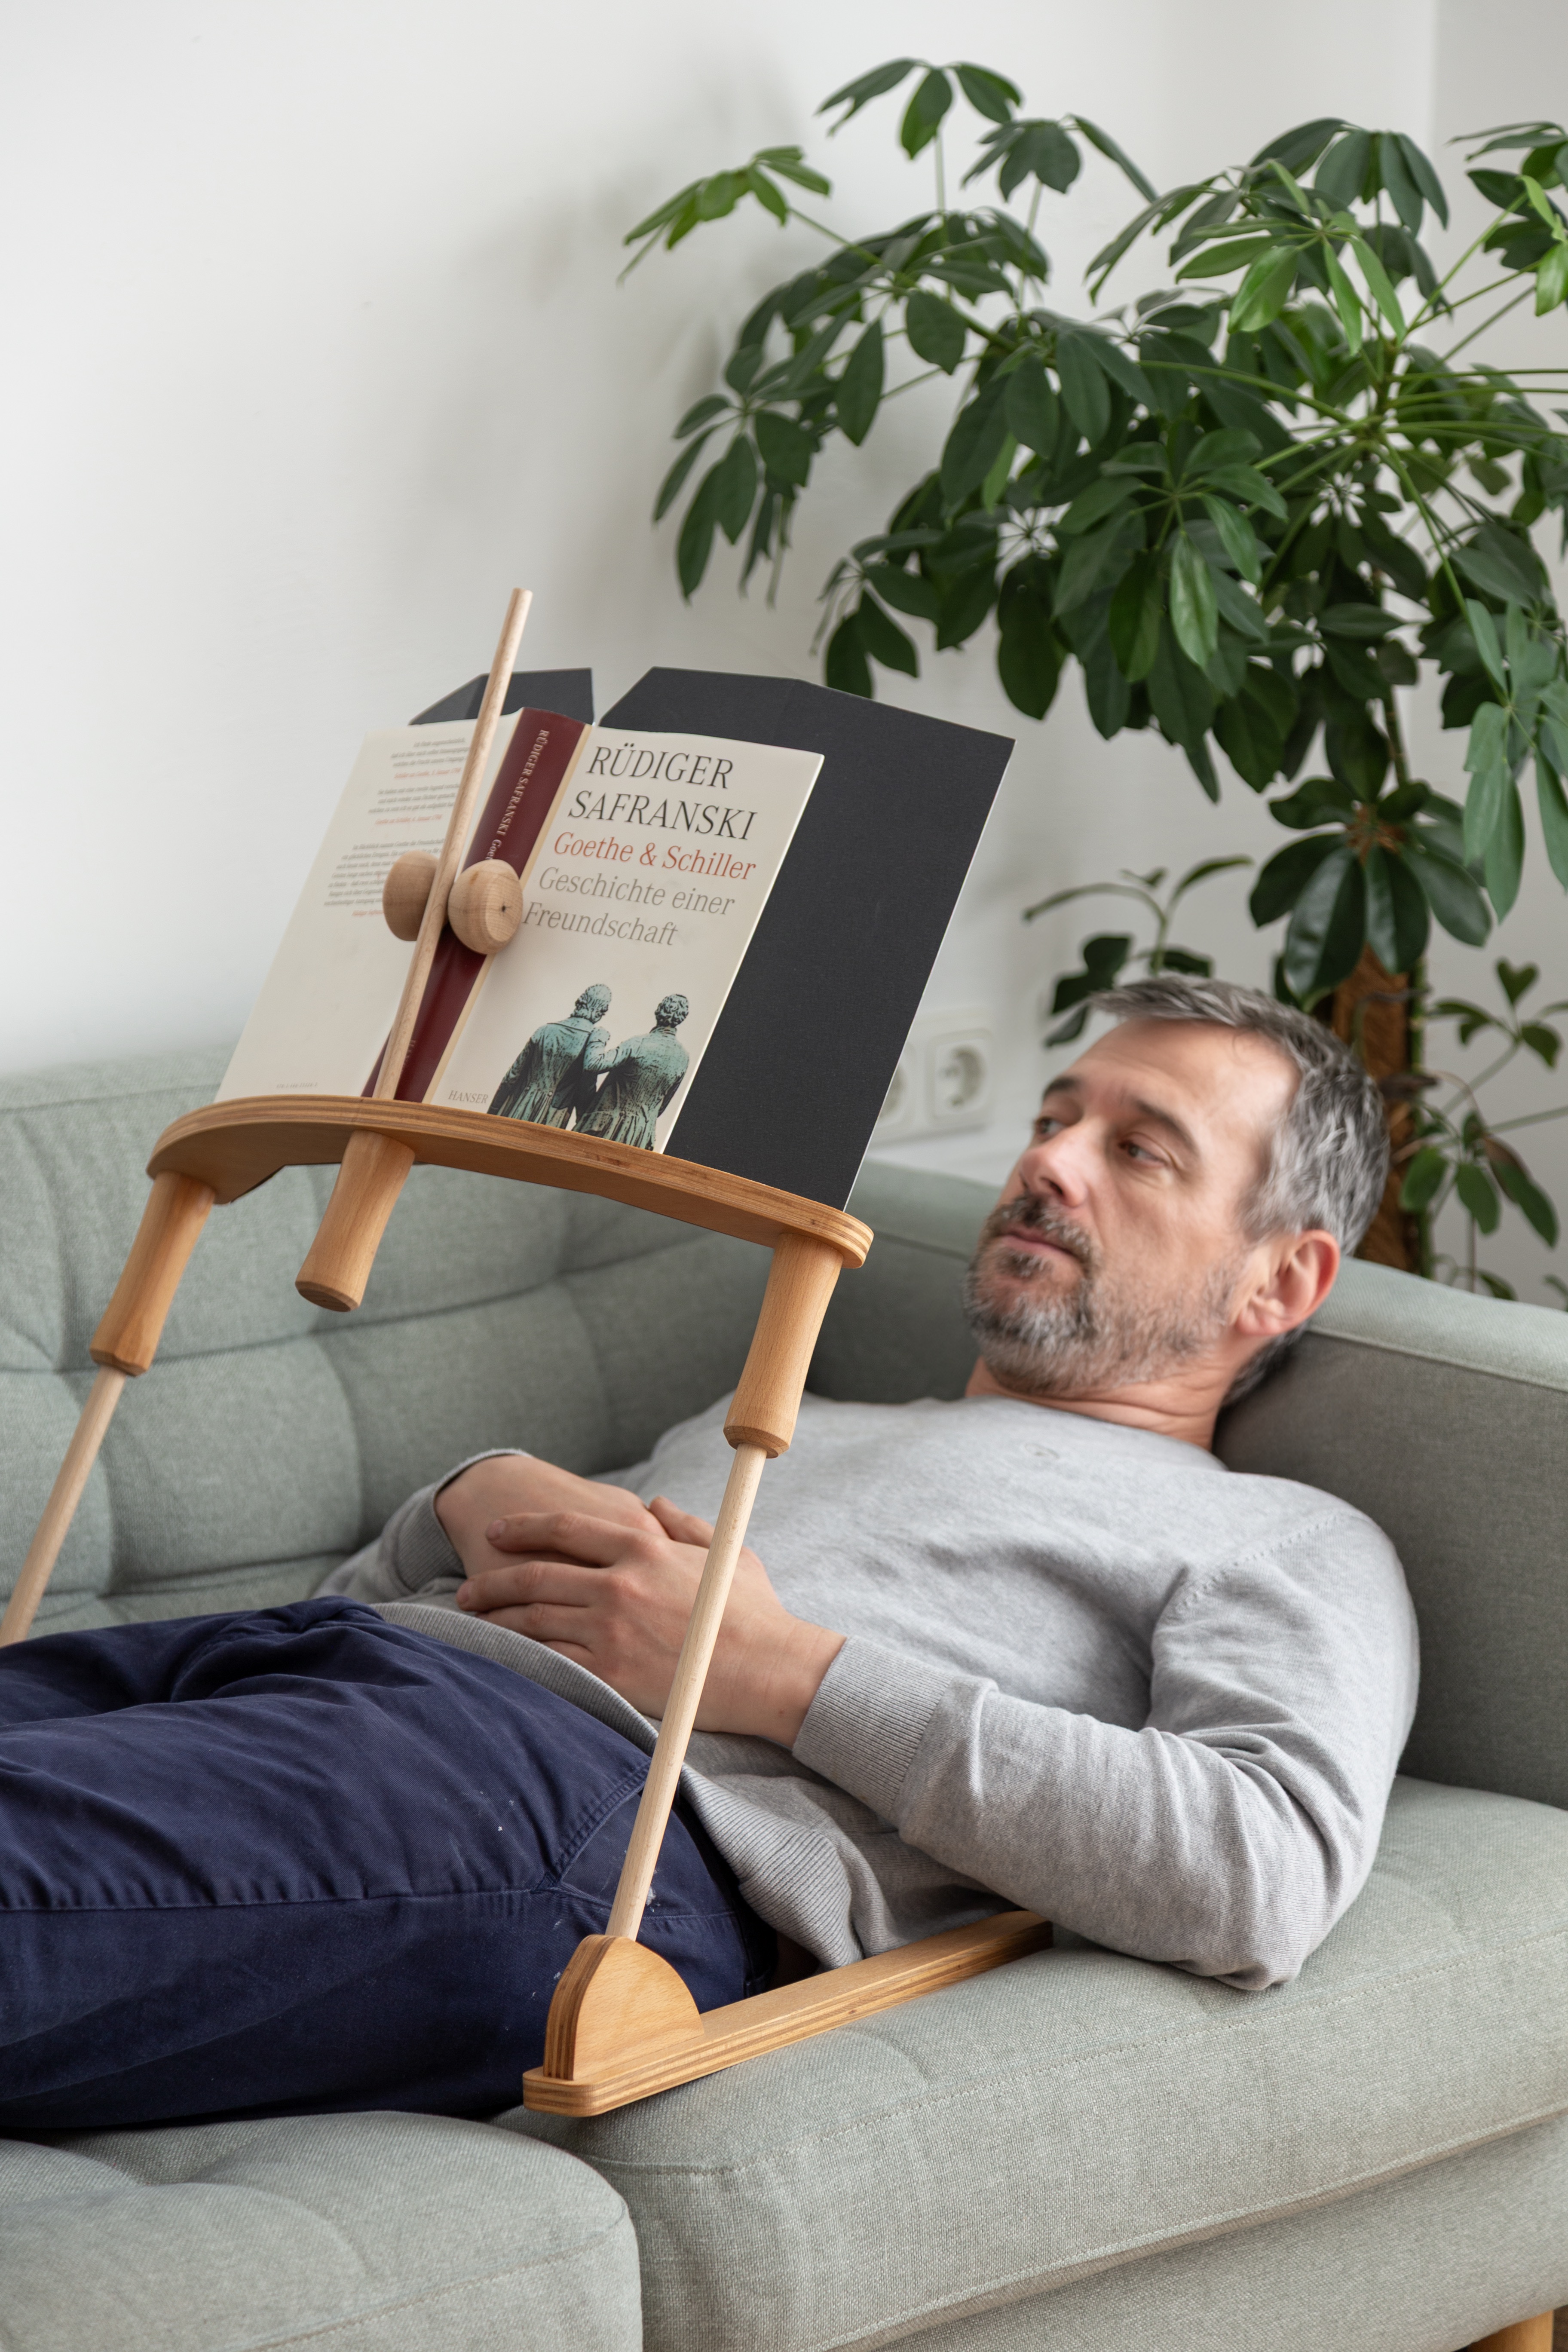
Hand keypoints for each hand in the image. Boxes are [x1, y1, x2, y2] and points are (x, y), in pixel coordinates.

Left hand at [440, 1467, 842, 1745]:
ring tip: (475, 1618)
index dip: (523, 1527)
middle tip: (471, 1585)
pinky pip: (550, 1658)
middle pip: (536, 1573)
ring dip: (498, 1616)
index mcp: (642, 1548)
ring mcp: (610, 1629)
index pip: (565, 1528)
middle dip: (494, 1577)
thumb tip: (655, 1503)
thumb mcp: (722, 1552)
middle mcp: (618, 1584)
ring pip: (535, 1616)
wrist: (770, 1669)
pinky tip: (503, 1653)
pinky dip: (521, 1653)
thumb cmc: (753, 1612)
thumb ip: (683, 1524)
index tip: (497, 1531)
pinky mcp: (609, 1672)